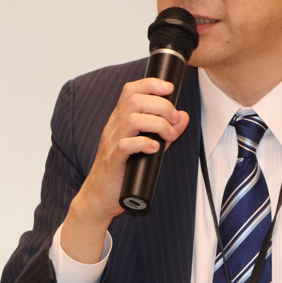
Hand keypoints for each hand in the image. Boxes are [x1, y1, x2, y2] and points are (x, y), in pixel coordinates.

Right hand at [60, 77, 189, 262]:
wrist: (99, 198)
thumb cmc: (122, 172)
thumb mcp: (147, 146)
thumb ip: (164, 131)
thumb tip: (182, 117)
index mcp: (119, 120)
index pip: (131, 90)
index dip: (151, 84)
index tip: (170, 88)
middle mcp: (114, 127)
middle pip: (135, 100)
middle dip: (161, 105)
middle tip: (174, 119)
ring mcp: (111, 143)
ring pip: (132, 119)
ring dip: (157, 124)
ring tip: (169, 135)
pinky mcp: (112, 160)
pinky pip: (126, 145)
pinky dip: (145, 143)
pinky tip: (155, 148)